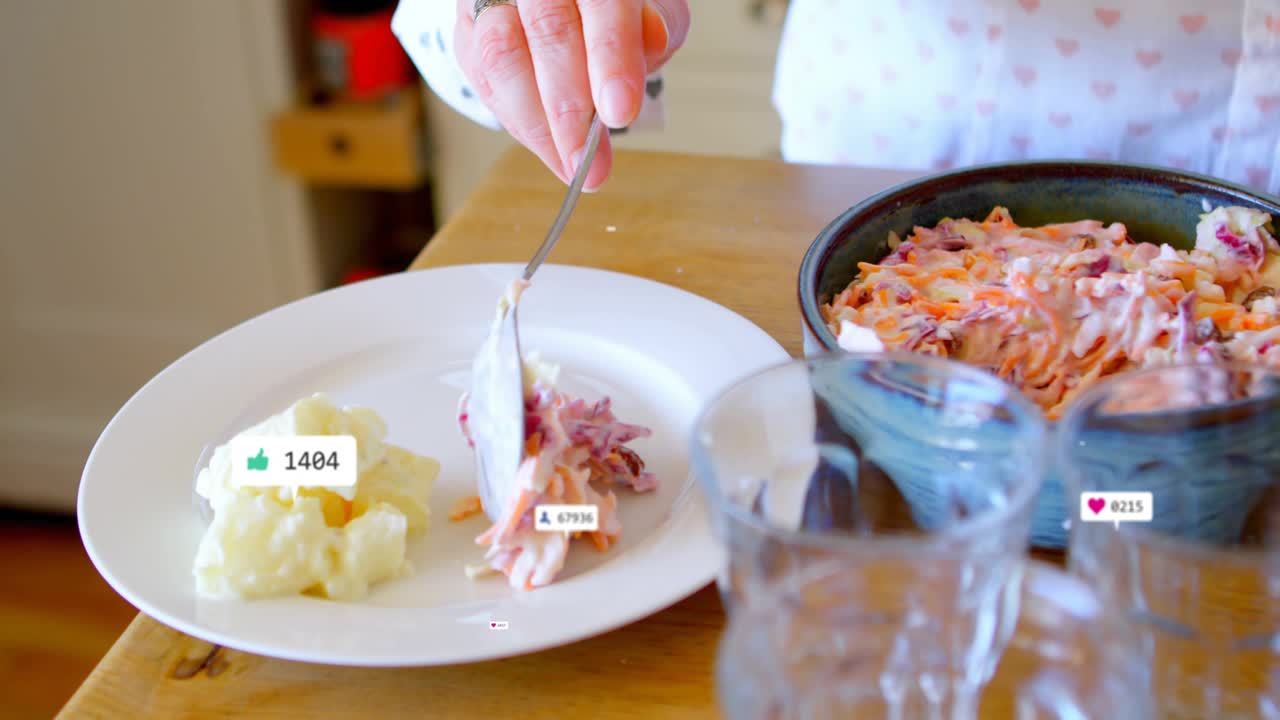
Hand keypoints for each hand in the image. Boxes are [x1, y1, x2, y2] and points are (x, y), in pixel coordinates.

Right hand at [454, 0, 689, 189]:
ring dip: (537, 124)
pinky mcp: (468, 31)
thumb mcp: (650, 10)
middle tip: (590, 161)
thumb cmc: (611, 11)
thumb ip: (656, 25)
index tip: (619, 112)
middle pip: (546, 29)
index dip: (610, 57)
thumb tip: (653, 40)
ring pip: (501, 56)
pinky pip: (484, 80)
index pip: (601, 3)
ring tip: (569, 164)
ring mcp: (493, 0)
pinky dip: (519, 123)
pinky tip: (548, 147)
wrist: (566, 6)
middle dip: (569, 107)